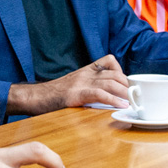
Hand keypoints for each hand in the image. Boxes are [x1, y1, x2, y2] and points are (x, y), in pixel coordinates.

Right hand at [7, 54, 128, 115]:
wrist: (33, 97)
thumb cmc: (52, 96)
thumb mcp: (73, 85)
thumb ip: (89, 87)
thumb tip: (107, 98)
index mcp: (85, 70)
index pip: (109, 62)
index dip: (122, 73)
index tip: (128, 86)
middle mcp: (84, 74)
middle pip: (114, 75)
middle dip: (128, 87)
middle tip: (135, 98)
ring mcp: (80, 83)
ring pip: (110, 83)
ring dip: (125, 94)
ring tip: (133, 103)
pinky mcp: (75, 94)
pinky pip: (98, 94)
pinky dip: (112, 100)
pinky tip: (121, 106)